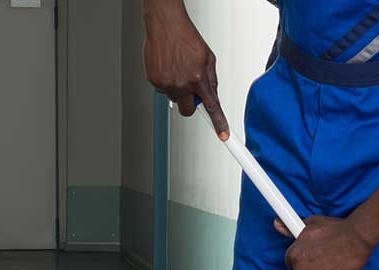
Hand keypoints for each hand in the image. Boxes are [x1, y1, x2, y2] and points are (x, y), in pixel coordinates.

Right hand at [143, 0, 228, 138]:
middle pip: (189, 110)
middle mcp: (182, 84)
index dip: (219, 124)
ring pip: (175, 99)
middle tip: (191, 91)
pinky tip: (168, 68)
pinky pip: (163, 91)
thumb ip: (211, 80)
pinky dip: (166, 83)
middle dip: (191, 104)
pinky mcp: (154, 81)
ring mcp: (167, 84)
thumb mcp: (208, 58)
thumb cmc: (186, 38)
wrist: (165, 25)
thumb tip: (212, 96)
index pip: (212, 107)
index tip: (224, 136)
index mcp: (198, 78)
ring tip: (178, 69)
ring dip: (178, 90)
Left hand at [276, 216, 375, 269]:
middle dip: (311, 268)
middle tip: (324, 259)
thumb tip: (277, 224)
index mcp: (293, 254)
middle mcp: (299, 269)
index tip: (312, 256)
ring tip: (332, 264)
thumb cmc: (335, 229)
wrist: (356, 238)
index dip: (303, 259)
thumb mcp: (311, 224)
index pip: (291, 263)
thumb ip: (291, 227)